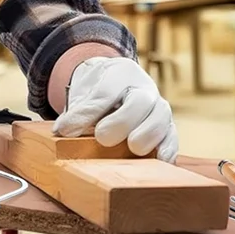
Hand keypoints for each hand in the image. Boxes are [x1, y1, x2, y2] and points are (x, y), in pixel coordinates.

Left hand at [53, 57, 177, 162]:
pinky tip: (161, 160)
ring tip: (133, 148)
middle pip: (140, 101)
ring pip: (161, 117)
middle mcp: (144, 87)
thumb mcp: (84, 92)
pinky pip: (172, 135)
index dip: (85, 113)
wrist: (118, 83)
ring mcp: (158, 106)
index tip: (64, 130)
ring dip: (147, 134)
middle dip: (122, 121)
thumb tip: (62, 131)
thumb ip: (76, 110)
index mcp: (120, 72)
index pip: (104, 93)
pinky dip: (168, 148)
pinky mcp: (168, 126)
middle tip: (102, 137)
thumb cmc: (98, 90)